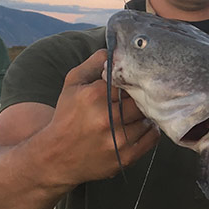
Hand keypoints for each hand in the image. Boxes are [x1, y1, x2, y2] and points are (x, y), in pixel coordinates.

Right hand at [45, 49, 159, 184]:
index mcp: (93, 96)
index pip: (129, 80)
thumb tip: (116, 50)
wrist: (56, 157)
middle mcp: (106, 118)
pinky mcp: (127, 157)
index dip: (135, 79)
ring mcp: (118, 140)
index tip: (137, 79)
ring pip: (149, 118)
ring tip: (138, 112)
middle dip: (143, 96)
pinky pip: (153, 137)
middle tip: (143, 94)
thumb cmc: (66, 116)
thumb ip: (93, 64)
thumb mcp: (72, 84)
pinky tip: (140, 126)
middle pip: (142, 99)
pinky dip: (151, 129)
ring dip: (147, 113)